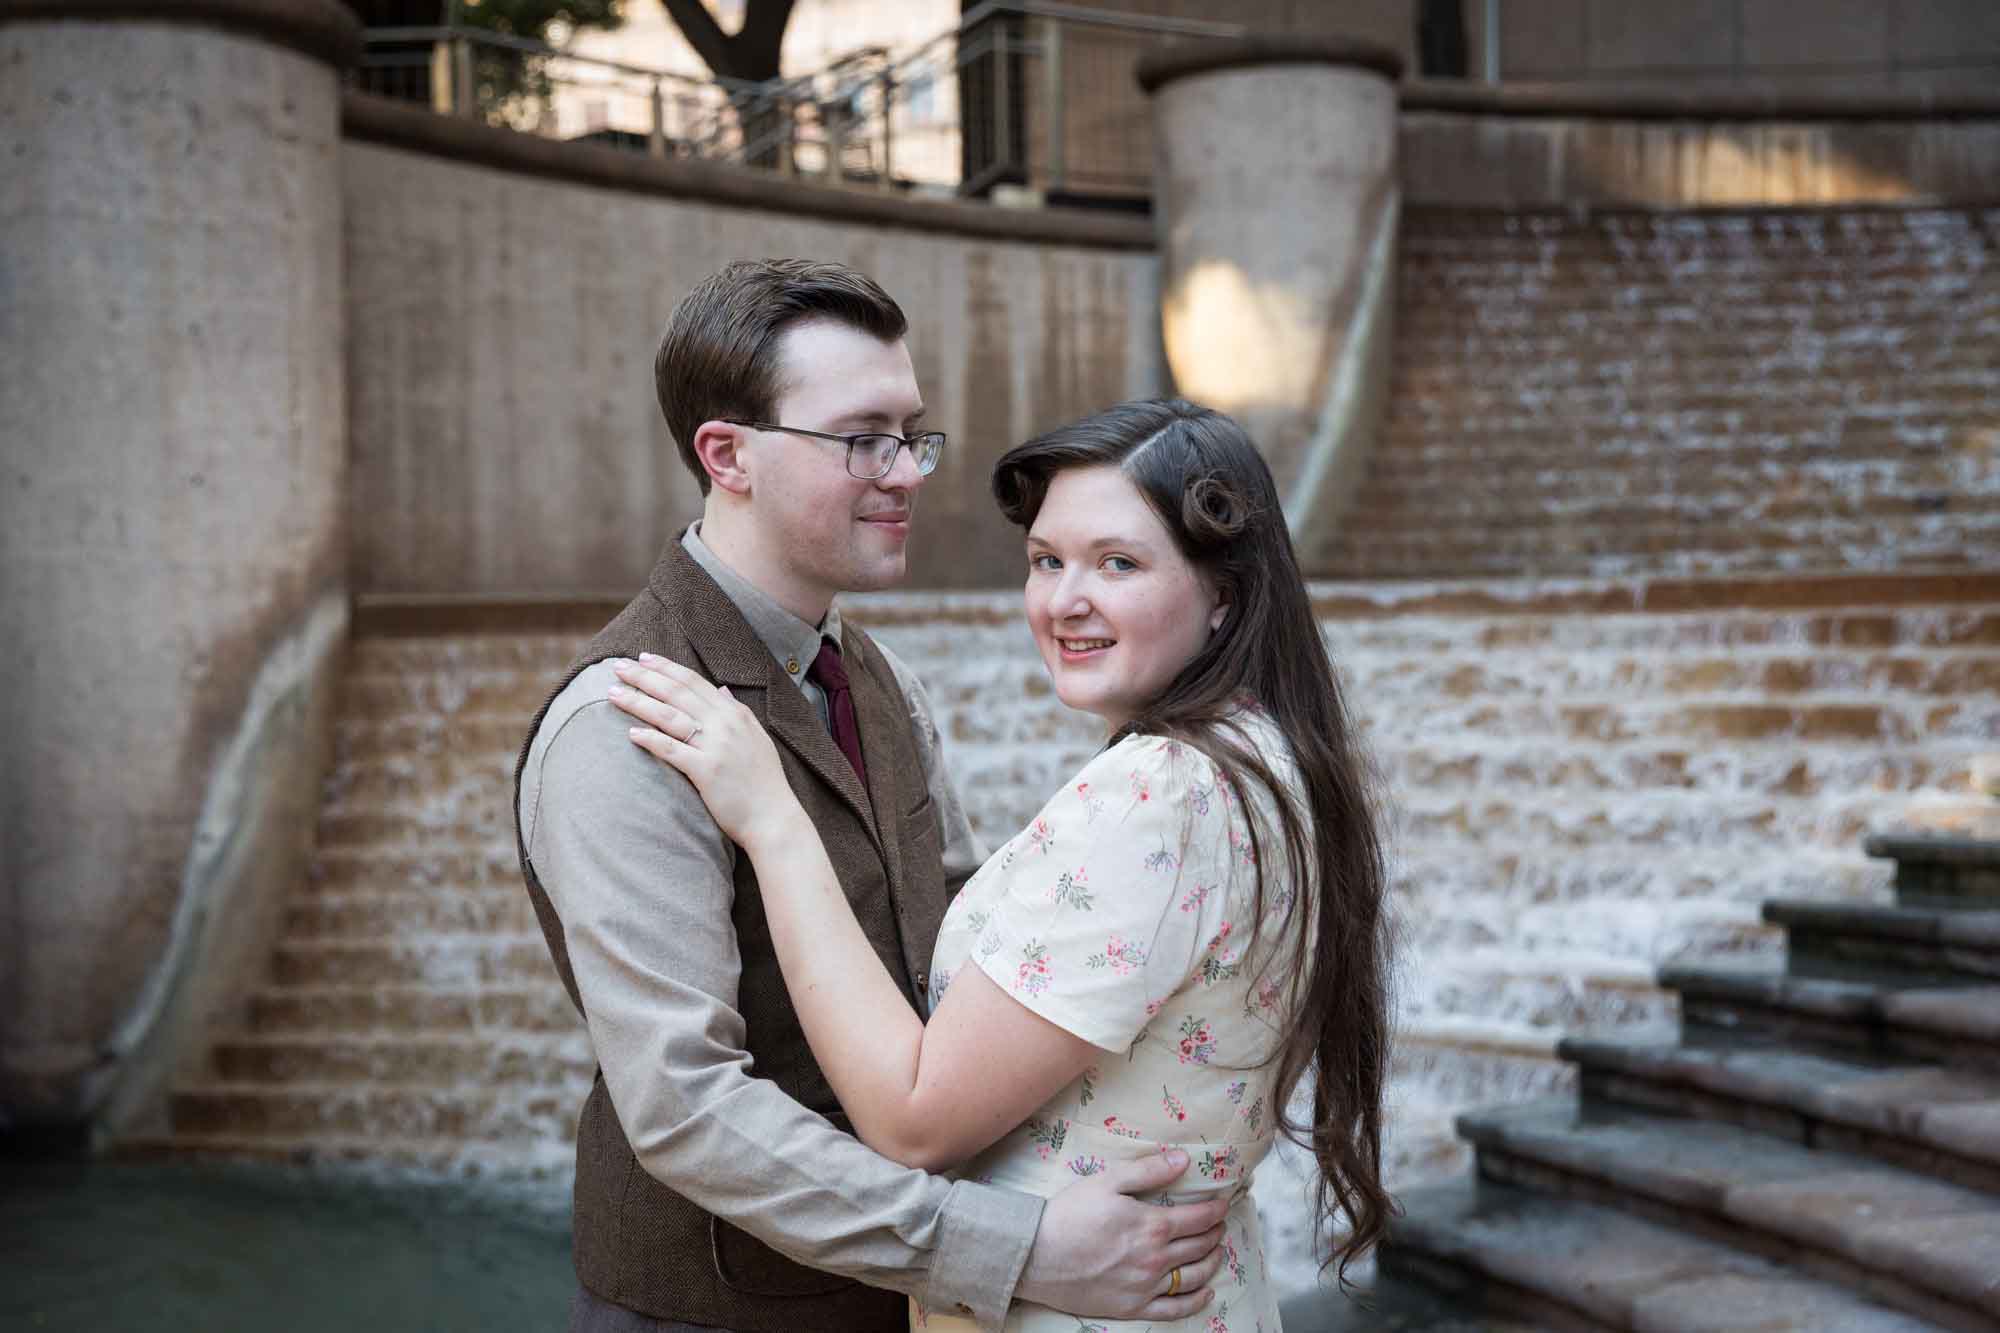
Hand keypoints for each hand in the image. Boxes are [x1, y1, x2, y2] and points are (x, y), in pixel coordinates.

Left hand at [608, 655, 795, 847]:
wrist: (774, 817)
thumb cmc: (764, 781)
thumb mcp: (756, 737)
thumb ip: (738, 711)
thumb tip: (722, 690)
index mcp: (735, 713)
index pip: (694, 681)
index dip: (666, 667)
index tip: (642, 658)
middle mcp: (725, 724)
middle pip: (676, 692)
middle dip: (644, 677)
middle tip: (618, 667)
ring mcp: (716, 746)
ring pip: (669, 716)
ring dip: (638, 702)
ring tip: (613, 693)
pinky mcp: (706, 771)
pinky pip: (672, 750)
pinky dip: (650, 739)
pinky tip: (631, 733)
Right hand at [1016, 1150, 1227, 1321]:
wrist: (1036, 1255)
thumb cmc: (1069, 1213)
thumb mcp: (1106, 1180)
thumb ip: (1148, 1170)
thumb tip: (1183, 1160)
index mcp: (1152, 1226)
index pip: (1198, 1218)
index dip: (1215, 1210)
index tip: (1224, 1204)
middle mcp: (1155, 1259)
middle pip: (1199, 1246)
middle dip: (1215, 1233)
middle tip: (1220, 1224)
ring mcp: (1144, 1286)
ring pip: (1193, 1277)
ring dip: (1212, 1263)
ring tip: (1217, 1252)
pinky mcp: (1131, 1307)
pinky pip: (1173, 1310)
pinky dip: (1195, 1302)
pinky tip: (1205, 1293)